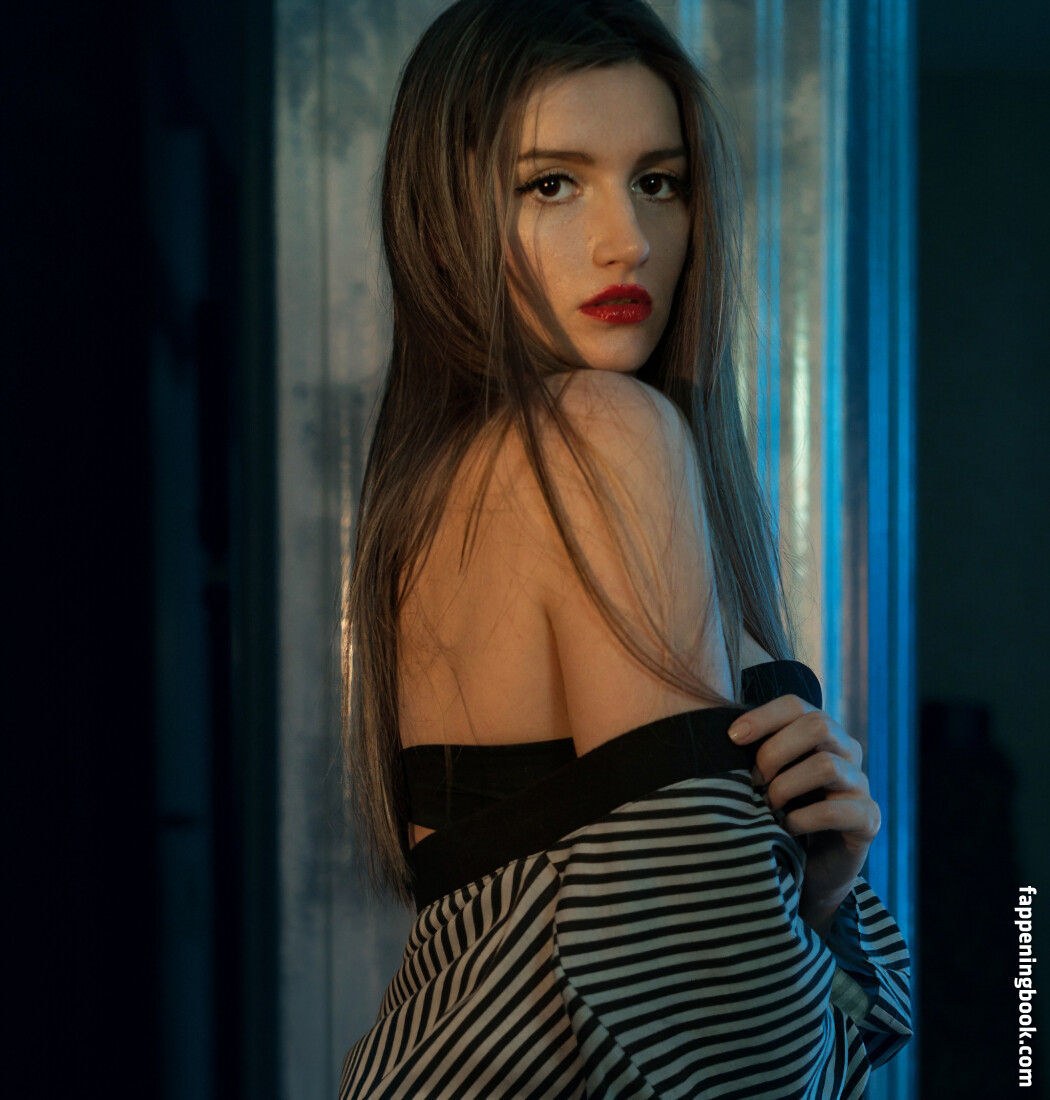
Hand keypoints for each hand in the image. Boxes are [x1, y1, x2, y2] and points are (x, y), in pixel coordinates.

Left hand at [727, 695, 880, 937]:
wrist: (809, 867)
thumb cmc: (777, 811)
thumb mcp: (761, 777)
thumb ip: (748, 753)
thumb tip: (710, 736)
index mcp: (819, 732)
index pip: (796, 705)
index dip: (762, 716)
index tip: (732, 737)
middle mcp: (846, 750)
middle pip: (816, 725)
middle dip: (774, 752)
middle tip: (753, 781)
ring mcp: (860, 783)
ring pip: (825, 765)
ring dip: (785, 788)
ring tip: (768, 807)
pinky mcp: (868, 819)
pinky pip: (836, 810)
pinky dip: (802, 819)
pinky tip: (786, 828)